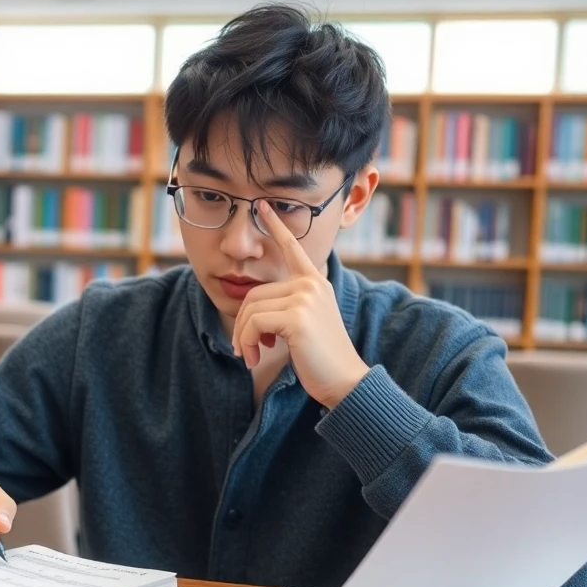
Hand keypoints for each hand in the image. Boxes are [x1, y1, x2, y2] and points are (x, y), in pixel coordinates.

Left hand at [232, 201, 370, 408]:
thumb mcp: (304, 324)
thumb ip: (285, 307)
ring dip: (242, 337)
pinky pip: (254, 323)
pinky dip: (247, 343)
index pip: (292, 248)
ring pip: (251, 309)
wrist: (344, 381)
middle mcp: (311, 284)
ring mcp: (305, 298)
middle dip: (242, 324)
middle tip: (244, 349)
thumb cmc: (321, 358)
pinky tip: (254, 358)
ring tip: (249, 356)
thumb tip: (249, 313)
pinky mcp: (297, 317)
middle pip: (255, 294)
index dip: (276, 226)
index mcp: (315, 282)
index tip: (262, 205)